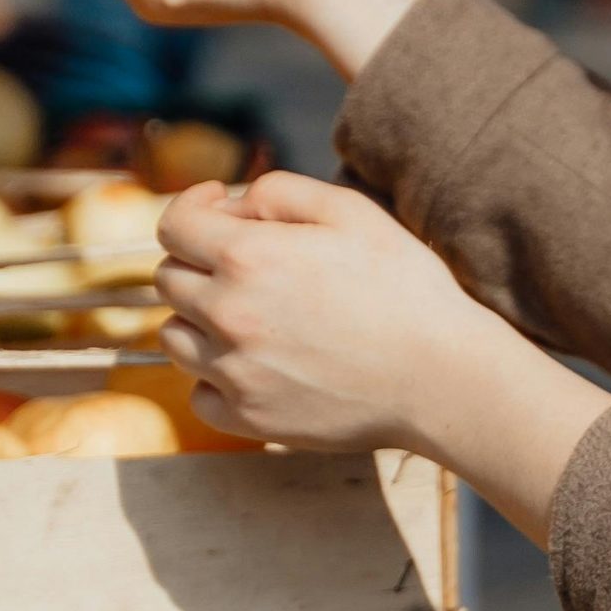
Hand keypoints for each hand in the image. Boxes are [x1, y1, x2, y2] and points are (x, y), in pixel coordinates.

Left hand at [155, 169, 610, 543]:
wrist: (441, 378)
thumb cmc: (406, 289)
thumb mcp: (352, 212)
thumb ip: (281, 191)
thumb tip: (238, 204)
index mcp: (246, 256)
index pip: (173, 225)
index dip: (192, 208)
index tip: (221, 208)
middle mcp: (227, 314)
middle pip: (169, 280)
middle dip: (199, 262)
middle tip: (247, 265)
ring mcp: (234, 373)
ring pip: (175, 338)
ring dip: (200, 319)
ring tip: (251, 316)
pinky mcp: (249, 419)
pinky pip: (199, 394)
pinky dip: (215, 378)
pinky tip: (255, 364)